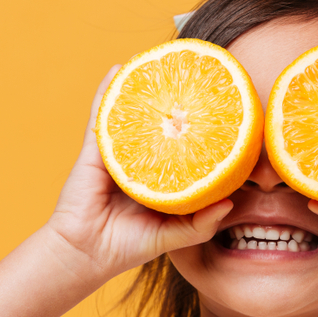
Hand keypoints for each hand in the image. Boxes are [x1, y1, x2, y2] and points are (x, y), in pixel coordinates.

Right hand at [44, 66, 232, 284]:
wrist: (86, 253)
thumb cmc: (128, 246)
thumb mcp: (174, 236)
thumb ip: (201, 223)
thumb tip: (231, 203)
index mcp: (161, 178)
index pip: (185, 149)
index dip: (201, 132)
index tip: (224, 113)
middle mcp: (142, 160)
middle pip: (162, 126)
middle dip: (177, 103)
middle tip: (198, 78)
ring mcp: (119, 152)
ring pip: (135, 115)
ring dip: (145, 89)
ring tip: (162, 63)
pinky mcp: (97, 150)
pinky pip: (103, 115)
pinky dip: (109, 91)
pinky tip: (119, 70)